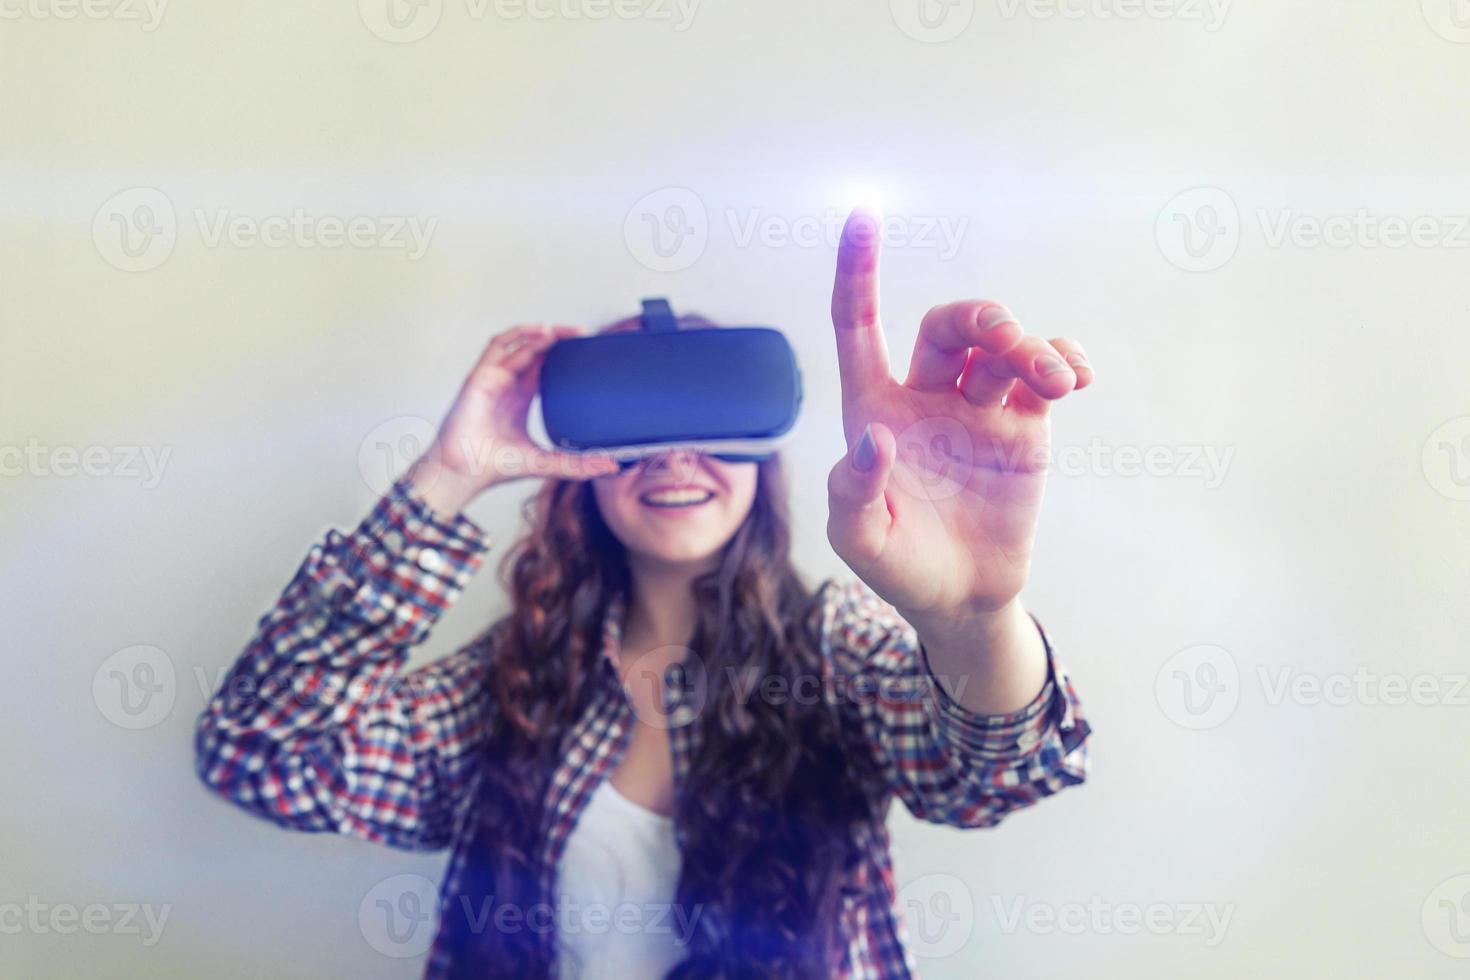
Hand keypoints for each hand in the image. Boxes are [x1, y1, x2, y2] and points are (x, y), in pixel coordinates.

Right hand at [407, 324, 619, 514]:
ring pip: (521, 344)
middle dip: (561, 340)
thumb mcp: (546, 463)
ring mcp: (494, 377)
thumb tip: (610, 467)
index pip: (547, 367)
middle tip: (586, 335)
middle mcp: (509, 384)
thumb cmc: (494, 466)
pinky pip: (498, 345)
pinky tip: (542, 332)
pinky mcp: (481, 375)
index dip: (565, 357)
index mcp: (522, 398)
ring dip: (545, 334)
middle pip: (537, 351)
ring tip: (571, 332)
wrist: (464, 472)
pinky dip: (518, 335)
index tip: (589, 352)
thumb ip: (577, 465)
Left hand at [825, 208, 1094, 624]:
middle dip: (983, 318)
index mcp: (874, 408)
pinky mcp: (1023, 427)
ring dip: (1031, 346)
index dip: (856, 272)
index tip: (862, 215)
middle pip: (950, 325)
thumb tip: (873, 438)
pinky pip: (1044, 373)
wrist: (962, 601)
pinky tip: (1075, 375)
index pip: (858, 326)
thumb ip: (854, 494)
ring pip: (1002, 346)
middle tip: (1011, 342)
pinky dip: (1064, 359)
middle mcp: (925, 396)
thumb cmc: (899, 568)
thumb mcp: (860, 542)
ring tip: (1058, 380)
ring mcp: (977, 408)